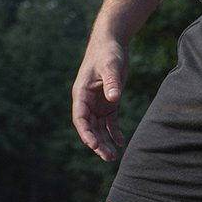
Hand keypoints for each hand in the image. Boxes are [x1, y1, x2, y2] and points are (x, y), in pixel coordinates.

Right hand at [72, 38, 129, 161]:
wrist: (112, 43)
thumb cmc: (108, 53)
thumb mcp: (111, 66)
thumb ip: (112, 82)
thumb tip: (114, 98)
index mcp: (81, 93)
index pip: (80, 118)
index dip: (86, 133)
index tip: (94, 145)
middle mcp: (87, 101)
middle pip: (89, 127)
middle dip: (97, 143)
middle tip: (109, 157)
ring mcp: (97, 102)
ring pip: (99, 127)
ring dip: (105, 141)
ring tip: (113, 156)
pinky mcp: (108, 102)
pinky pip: (109, 121)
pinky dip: (114, 131)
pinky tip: (121, 141)